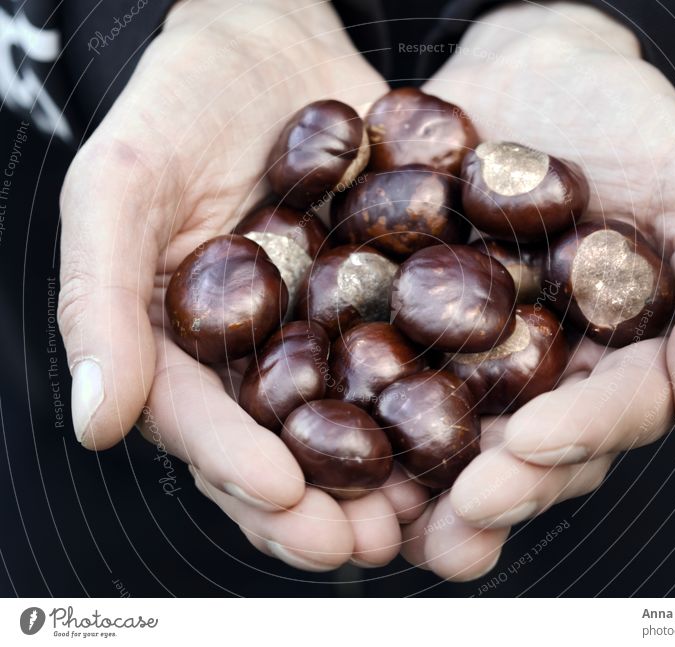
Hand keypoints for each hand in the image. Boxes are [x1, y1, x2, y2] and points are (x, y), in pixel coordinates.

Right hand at [58, 0, 427, 570]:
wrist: (270, 45)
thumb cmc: (176, 108)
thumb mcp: (119, 189)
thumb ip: (101, 299)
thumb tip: (96, 420)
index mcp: (193, 351)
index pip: (207, 429)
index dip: (238, 470)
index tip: (280, 499)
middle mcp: (268, 356)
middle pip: (291, 447)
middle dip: (322, 504)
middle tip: (362, 544)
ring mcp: (336, 330)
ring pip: (364, 421)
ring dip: (394, 476)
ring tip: (427, 514)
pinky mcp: (397, 295)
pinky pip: (424, 352)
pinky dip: (450, 393)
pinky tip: (482, 425)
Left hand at [401, 2, 674, 579]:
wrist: (528, 71)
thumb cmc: (627, 124)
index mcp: (612, 360)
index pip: (606, 416)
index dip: (577, 437)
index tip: (533, 444)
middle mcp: (537, 373)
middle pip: (523, 449)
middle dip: (495, 487)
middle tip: (460, 513)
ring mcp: (465, 354)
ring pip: (447, 433)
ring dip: (419, 482)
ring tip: (389, 518)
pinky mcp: (402, 321)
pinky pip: (374, 367)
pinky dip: (351, 402)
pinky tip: (318, 430)